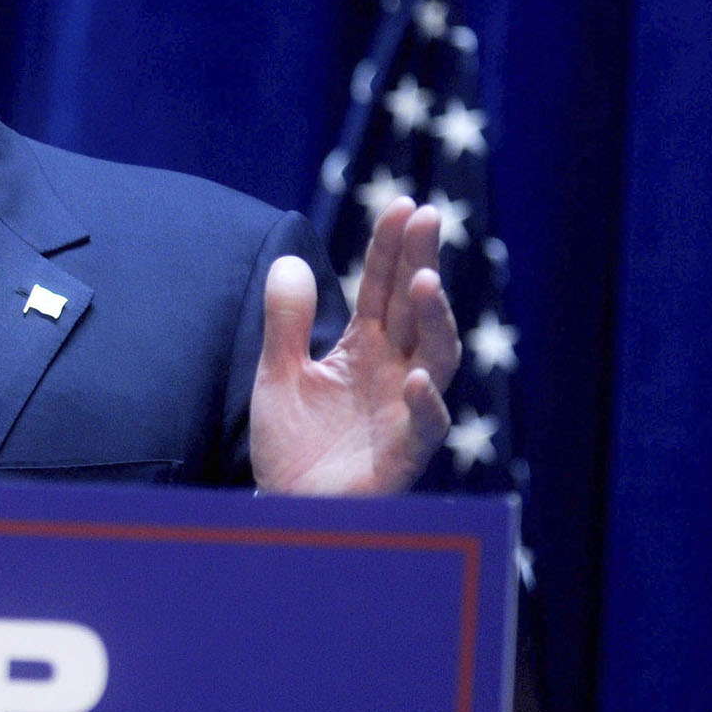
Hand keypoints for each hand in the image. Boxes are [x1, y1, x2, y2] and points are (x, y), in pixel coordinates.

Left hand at [250, 198, 459, 494]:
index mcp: (365, 349)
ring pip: (435, 358)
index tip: (402, 203)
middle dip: (420, 262)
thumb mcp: (276, 373)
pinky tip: (418, 378)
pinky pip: (425, 427)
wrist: (285, 507)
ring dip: (434, 320)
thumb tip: (289, 259)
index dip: (391, 247)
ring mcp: (404, 411)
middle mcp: (394, 372)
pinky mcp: (404, 454)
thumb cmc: (292, 443)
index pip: (383, 288)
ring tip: (425, 281)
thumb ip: (285, 322)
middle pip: (415, 309)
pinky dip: (426, 403)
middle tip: (426, 216)